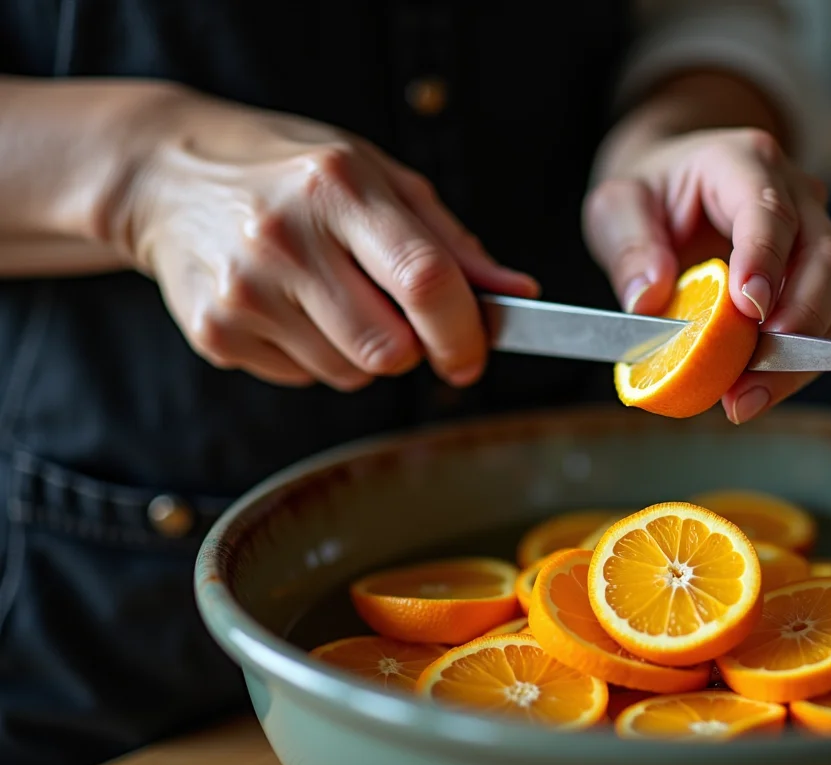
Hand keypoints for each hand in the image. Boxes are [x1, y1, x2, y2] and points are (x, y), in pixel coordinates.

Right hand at [116, 88, 535, 389]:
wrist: (166, 176)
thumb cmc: (291, 173)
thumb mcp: (377, 178)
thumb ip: (450, 243)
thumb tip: (517, 294)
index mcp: (337, 189)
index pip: (425, 281)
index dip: (464, 331)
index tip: (474, 352)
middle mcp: (285, 239)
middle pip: (390, 349)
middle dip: (414, 348)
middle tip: (402, 318)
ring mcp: (243, 291)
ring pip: (351, 374)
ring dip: (364, 353)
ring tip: (332, 296)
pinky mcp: (214, 332)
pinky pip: (303, 378)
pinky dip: (314, 355)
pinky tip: (290, 306)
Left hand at [583, 127, 830, 422]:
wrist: (672, 191)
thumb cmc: (649, 195)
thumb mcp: (617, 206)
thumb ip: (629, 246)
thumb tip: (648, 300)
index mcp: (744, 162)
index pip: (769, 211)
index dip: (764, 261)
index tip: (748, 310)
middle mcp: (796, 195)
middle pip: (826, 258)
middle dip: (797, 323)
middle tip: (751, 375)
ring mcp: (814, 236)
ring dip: (799, 358)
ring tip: (745, 398)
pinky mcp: (814, 279)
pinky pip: (826, 326)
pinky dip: (795, 366)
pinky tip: (754, 392)